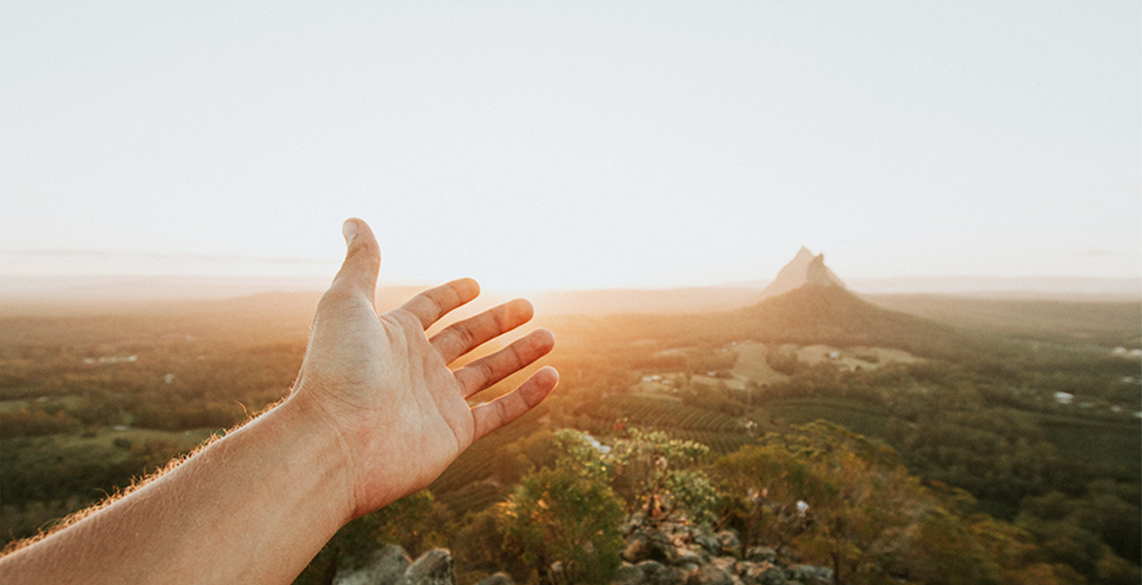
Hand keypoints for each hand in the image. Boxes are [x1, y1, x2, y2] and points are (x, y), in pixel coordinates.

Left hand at [289, 218, 557, 518]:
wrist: (336, 443)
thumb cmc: (337, 370)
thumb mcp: (346, 303)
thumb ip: (361, 263)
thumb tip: (352, 220)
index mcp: (393, 336)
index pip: (429, 309)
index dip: (451, 295)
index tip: (475, 284)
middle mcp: (416, 368)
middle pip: (465, 338)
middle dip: (496, 322)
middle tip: (527, 306)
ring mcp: (437, 402)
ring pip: (488, 373)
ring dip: (519, 355)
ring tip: (549, 336)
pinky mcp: (454, 434)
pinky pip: (499, 412)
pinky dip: (527, 396)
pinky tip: (552, 376)